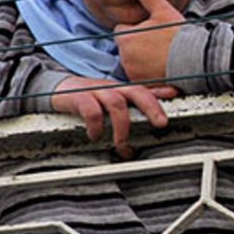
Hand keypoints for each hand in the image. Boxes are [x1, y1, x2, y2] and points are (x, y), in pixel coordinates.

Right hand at [51, 75, 176, 158]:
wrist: (58, 88)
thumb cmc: (91, 95)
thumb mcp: (116, 95)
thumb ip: (142, 96)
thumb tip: (170, 93)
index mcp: (122, 89)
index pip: (145, 90)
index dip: (160, 97)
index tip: (175, 101)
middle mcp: (112, 88)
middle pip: (136, 92)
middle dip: (151, 107)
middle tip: (161, 123)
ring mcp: (96, 92)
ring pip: (116, 103)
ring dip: (123, 127)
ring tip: (123, 145)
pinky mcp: (79, 98)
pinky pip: (91, 111)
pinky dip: (96, 126)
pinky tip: (96, 137)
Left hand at [114, 0, 186, 84]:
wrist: (198, 60)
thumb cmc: (180, 34)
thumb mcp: (162, 10)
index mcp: (125, 38)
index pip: (122, 31)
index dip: (136, 30)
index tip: (152, 32)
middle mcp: (125, 57)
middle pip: (128, 48)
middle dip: (139, 46)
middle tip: (160, 45)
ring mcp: (134, 73)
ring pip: (134, 64)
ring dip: (144, 61)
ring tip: (164, 58)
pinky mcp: (144, 85)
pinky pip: (142, 79)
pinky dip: (150, 76)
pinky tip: (163, 70)